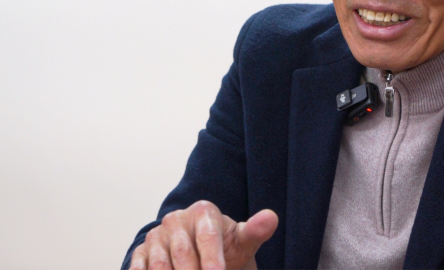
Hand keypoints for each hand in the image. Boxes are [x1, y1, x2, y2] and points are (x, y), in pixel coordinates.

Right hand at [130, 200, 277, 269]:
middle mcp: (177, 219)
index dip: (213, 259)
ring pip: (160, 264)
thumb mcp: (242, 241)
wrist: (203, 255)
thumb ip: (255, 231)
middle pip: (183, 253)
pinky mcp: (141, 251)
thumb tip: (272, 217)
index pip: (208, 236)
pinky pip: (139, 267)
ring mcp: (157, 235)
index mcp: (203, 211)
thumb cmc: (225, 247)